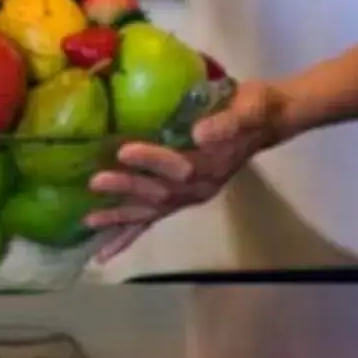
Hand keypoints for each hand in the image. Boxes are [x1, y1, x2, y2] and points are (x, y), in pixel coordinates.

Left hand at [82, 80, 290, 263]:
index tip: (125, 151)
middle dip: (127, 189)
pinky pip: (153, 219)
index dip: (152, 160)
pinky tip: (105, 249)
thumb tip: (200, 133)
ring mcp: (190, 196)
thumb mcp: (249, 108)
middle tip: (96, 182)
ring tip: (90, 222)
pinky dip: (128, 234)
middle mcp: (199, 188)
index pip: (180, 167)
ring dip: (121, 217)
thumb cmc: (256, 109)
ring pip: (152, 211)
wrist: (267, 121)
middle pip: (160, 193)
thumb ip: (228, 122)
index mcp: (214, 166)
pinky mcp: (182, 197)